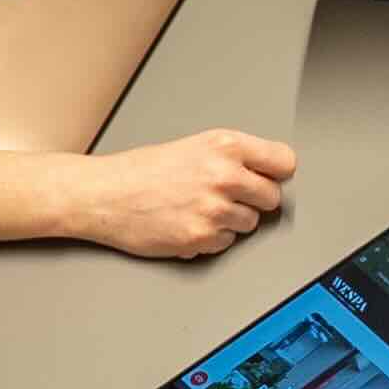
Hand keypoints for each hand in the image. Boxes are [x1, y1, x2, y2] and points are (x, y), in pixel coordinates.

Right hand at [68, 130, 294, 259]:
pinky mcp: (202, 237)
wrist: (105, 195)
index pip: (284, 162)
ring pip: (250, 223)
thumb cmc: (141, 170)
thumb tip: (267, 173)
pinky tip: (188, 222)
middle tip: (228, 196)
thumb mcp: (193, 145)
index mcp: (225, 145)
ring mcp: (214, 209)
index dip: (276, 172)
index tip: (270, 177)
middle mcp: (224, 175)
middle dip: (255, 199)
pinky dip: (211, 238)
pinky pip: (227, 243)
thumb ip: (233, 157)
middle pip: (273, 197)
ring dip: (231, 220)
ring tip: (200, 208)